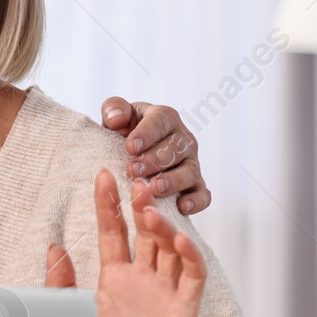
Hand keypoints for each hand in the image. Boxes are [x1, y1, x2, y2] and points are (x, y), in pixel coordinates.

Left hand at [45, 169, 205, 316]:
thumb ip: (59, 285)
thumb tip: (53, 246)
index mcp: (114, 277)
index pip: (114, 231)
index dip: (109, 205)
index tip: (103, 175)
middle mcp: (142, 279)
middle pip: (146, 232)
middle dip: (141, 205)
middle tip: (136, 180)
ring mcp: (165, 292)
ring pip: (170, 247)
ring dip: (163, 225)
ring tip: (150, 208)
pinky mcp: (185, 310)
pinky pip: (193, 276)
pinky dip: (190, 256)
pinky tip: (180, 239)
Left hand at [100, 98, 209, 213]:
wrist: (131, 156)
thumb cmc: (124, 134)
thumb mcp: (116, 118)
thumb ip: (114, 109)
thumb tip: (116, 118)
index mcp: (164, 118)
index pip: (159, 121)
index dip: (146, 134)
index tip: (130, 147)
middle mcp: (182, 140)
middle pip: (175, 148)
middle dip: (154, 160)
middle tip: (133, 170)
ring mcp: (191, 163)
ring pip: (189, 171)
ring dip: (172, 181)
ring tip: (154, 187)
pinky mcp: (196, 185)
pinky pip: (203, 194)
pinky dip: (196, 201)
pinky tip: (182, 207)